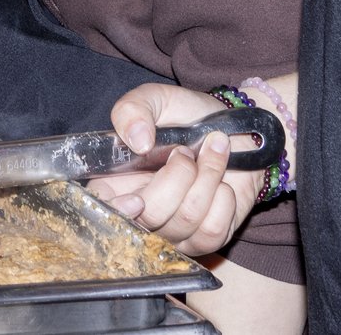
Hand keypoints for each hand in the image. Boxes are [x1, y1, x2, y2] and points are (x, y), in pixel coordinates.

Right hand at [85, 83, 262, 256]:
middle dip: (178, 176)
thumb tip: (137, 141)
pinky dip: (224, 200)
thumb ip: (133, 109)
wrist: (236, 130)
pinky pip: (213, 230)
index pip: (104, 212)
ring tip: (212, 153)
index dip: (118, 211)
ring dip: (207, 178)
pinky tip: (223, 184)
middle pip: (150, 218)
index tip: (137, 199)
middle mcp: (142, 213)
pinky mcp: (208, 239)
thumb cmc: (186, 115)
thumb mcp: (156, 99)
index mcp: (117, 182)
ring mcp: (175, 231)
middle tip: (186, 151)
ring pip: (186, 220)